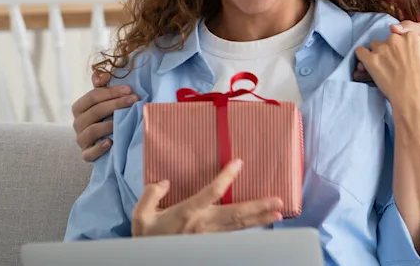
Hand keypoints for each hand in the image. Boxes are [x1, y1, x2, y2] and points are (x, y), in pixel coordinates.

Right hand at [72, 70, 139, 161]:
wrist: (105, 142)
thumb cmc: (105, 117)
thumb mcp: (104, 101)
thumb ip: (102, 87)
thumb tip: (101, 74)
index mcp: (79, 107)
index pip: (93, 96)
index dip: (112, 92)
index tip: (130, 89)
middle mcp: (77, 123)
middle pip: (96, 111)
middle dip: (116, 104)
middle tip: (135, 100)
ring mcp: (81, 140)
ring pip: (93, 130)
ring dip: (109, 124)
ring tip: (124, 119)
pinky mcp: (86, 155)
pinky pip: (89, 153)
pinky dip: (99, 149)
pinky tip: (110, 142)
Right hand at [132, 159, 283, 236]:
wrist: (149, 259)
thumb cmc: (147, 237)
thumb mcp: (141, 214)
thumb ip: (151, 194)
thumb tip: (164, 182)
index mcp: (188, 212)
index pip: (212, 192)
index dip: (227, 177)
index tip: (239, 162)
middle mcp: (204, 224)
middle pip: (236, 213)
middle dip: (259, 207)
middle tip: (278, 201)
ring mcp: (210, 236)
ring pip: (239, 226)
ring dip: (260, 219)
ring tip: (278, 213)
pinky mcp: (212, 243)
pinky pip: (234, 234)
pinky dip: (249, 228)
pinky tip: (261, 224)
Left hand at [355, 31, 419, 108]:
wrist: (413, 99)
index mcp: (412, 37)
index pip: (401, 35)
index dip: (401, 47)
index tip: (402, 57)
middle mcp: (396, 39)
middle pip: (387, 39)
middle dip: (388, 49)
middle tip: (391, 64)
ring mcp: (382, 49)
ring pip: (374, 45)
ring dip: (376, 53)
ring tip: (380, 66)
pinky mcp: (371, 60)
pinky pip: (360, 51)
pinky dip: (361, 56)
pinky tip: (365, 64)